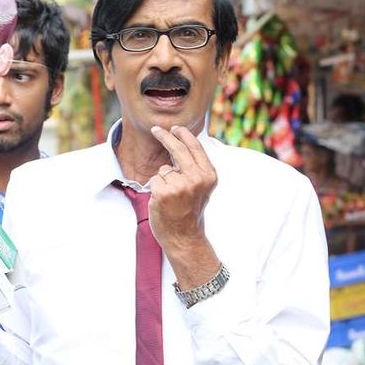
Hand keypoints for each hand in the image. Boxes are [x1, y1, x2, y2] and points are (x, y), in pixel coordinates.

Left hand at [148, 125, 220, 286]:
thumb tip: (182, 143)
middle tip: (156, 130)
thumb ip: (195, 168)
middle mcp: (197, 178)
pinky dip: (155, 189)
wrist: (184, 236)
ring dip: (163, 180)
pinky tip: (163, 201)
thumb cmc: (190, 211)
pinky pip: (154, 180)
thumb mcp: (201, 187)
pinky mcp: (164, 192)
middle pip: (178, 149)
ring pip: (164, 169)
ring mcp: (180, 185)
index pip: (195, 147)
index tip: (175, 128)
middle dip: (165, 136)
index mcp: (209, 175)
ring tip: (171, 197)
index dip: (184, 135)